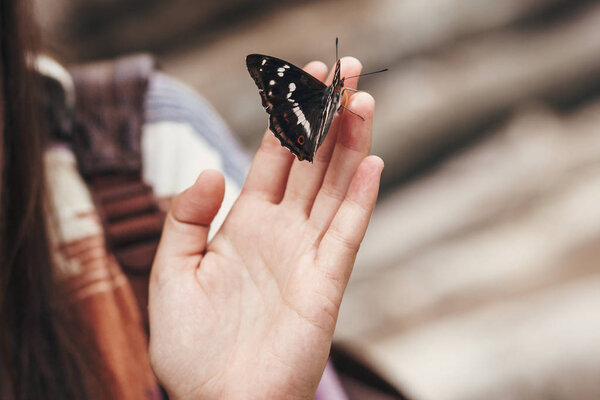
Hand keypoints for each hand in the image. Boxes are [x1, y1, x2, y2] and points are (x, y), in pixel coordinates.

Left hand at [149, 57, 382, 399]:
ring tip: (361, 100)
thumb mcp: (171, 272)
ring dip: (349, 144)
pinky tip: (371, 162)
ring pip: (334, 187)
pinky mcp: (326, 284)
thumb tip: (211, 170)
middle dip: (327, 117)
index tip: (301, 78)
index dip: (286, 118)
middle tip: (344, 72)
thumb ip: (185, 219)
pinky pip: (347, 232)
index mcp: (244, 225)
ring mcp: (307, 255)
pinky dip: (360, 198)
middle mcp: (281, 233)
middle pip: (311, 163)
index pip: (272, 159)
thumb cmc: (191, 348)